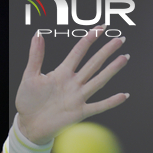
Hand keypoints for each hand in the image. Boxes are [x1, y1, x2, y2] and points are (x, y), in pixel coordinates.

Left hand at [15, 26, 128, 144]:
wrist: (28, 125)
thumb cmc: (28, 101)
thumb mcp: (29, 76)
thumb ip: (35, 56)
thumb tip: (38, 34)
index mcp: (62, 72)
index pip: (79, 52)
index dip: (89, 39)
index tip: (101, 28)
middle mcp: (73, 83)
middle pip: (93, 63)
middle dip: (107, 51)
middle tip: (121, 39)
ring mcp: (78, 97)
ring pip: (98, 80)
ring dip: (112, 70)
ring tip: (124, 58)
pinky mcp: (79, 112)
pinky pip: (98, 106)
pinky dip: (111, 101)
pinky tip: (123, 95)